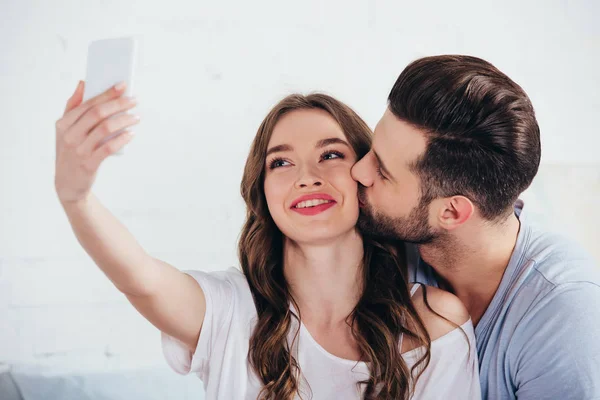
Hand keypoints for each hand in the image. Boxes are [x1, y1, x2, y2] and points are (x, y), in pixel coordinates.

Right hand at [54, 81, 138, 204]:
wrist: (67, 184)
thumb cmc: (70, 152)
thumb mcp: (65, 130)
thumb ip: (73, 106)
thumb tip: (83, 83)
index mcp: (63, 123)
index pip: (88, 104)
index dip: (107, 93)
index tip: (123, 85)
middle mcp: (69, 135)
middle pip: (98, 114)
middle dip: (118, 104)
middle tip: (134, 100)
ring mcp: (78, 150)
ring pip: (105, 128)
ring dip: (124, 120)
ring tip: (136, 117)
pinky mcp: (88, 164)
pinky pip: (108, 147)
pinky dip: (122, 139)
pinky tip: (131, 134)